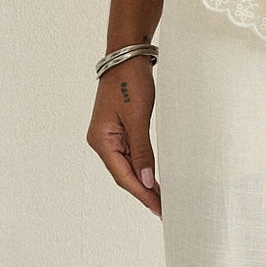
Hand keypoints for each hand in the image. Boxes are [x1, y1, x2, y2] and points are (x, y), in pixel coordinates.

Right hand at [87, 59, 160, 215]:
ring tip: (162, 198)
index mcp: (101, 140)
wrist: (127, 58)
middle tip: (164, 208)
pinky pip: (130, 155)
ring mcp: (109, 137)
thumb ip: (142, 151)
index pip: (123, 176)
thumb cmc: (130, 83)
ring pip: (127, 166)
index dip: (142, 193)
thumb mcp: (138, 119)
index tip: (158, 208)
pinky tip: (153, 177)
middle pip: (124, 174)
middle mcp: (102, 141)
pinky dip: (142, 167)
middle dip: (143, 191)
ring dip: (143, 181)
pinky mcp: (118, 131)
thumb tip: (146, 179)